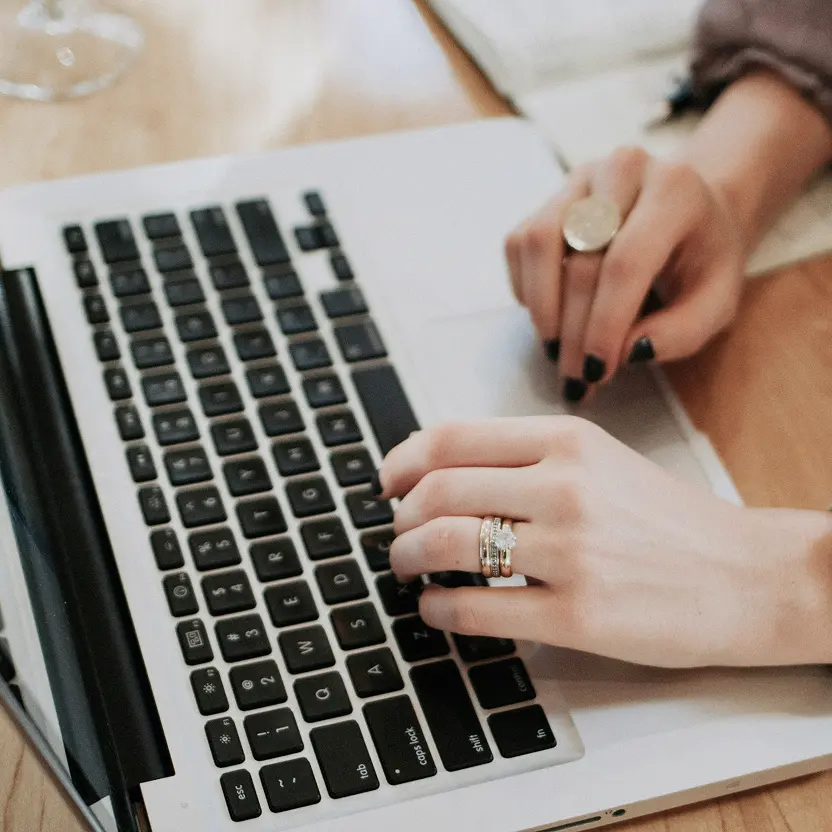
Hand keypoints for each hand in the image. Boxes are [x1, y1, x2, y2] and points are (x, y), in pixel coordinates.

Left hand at [379, 417, 831, 667]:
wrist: (748, 575)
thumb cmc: (669, 520)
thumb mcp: (601, 461)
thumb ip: (527, 458)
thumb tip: (443, 473)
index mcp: (567, 440)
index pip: (453, 437)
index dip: (403, 459)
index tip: (387, 481)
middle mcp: (565, 487)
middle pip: (438, 491)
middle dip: (399, 516)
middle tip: (395, 532)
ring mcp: (571, 551)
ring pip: (446, 544)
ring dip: (407, 557)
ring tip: (407, 567)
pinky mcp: (577, 615)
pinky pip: (475, 608)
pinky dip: (438, 608)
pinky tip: (436, 608)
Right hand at [505, 148, 744, 401]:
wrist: (689, 210)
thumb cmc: (702, 260)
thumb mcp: (717, 302)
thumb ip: (682, 332)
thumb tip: (628, 352)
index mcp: (675, 191)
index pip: (626, 262)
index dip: (604, 323)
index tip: (597, 371)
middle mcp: (622, 171)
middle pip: (580, 260)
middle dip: (574, 331)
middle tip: (575, 377)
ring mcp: (579, 179)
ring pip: (538, 244)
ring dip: (542, 309)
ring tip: (557, 349)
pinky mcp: (549, 196)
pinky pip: (519, 245)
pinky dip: (527, 289)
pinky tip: (551, 315)